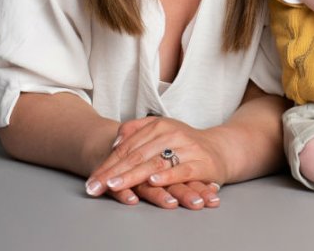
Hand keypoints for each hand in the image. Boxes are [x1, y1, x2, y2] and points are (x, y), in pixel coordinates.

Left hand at [84, 116, 231, 209]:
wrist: (221, 149)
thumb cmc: (185, 144)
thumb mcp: (160, 131)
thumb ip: (136, 131)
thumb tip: (116, 140)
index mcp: (158, 126)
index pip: (127, 147)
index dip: (107, 164)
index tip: (92, 180)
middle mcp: (171, 134)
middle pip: (136, 156)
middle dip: (113, 173)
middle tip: (95, 186)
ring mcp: (187, 148)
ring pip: (154, 163)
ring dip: (133, 175)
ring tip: (114, 184)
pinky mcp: (201, 163)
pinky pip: (181, 170)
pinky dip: (167, 176)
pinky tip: (152, 181)